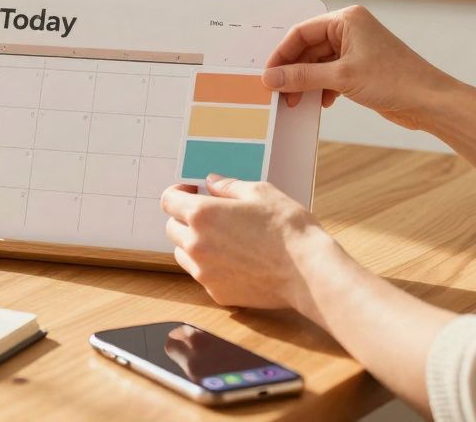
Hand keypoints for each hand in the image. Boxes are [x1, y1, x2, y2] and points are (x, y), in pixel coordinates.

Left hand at [160, 175, 340, 324]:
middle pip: (172, 228)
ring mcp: (204, 273)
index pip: (168, 201)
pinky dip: (211, 267)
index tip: (192, 192)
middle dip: (185, 219)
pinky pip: (203, 276)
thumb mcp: (260, 192)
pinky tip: (237, 261)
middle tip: (212, 216)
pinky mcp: (217, 293)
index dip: (178, 193)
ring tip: (224, 239)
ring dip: (194, 244)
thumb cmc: (287, 228)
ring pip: (183, 254)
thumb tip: (211, 183)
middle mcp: (196, 245)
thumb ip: (229, 186)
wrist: (307, 271)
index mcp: (202, 215)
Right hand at [262, 5, 449, 130]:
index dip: (281, 54)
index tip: (268, 75)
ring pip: (318, 63)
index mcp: (346, 19)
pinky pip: (330, 74)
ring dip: (306, 83)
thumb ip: (302, 76)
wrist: (428, 101)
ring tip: (296, 101)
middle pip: (308, 48)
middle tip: (279, 92)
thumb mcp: (341, 77)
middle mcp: (350, 30)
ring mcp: (356, 49)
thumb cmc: (394, 80)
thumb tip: (271, 78)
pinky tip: (322, 102)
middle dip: (293, 71)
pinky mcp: (360, 68)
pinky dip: (321, 88)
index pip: (301, 32)